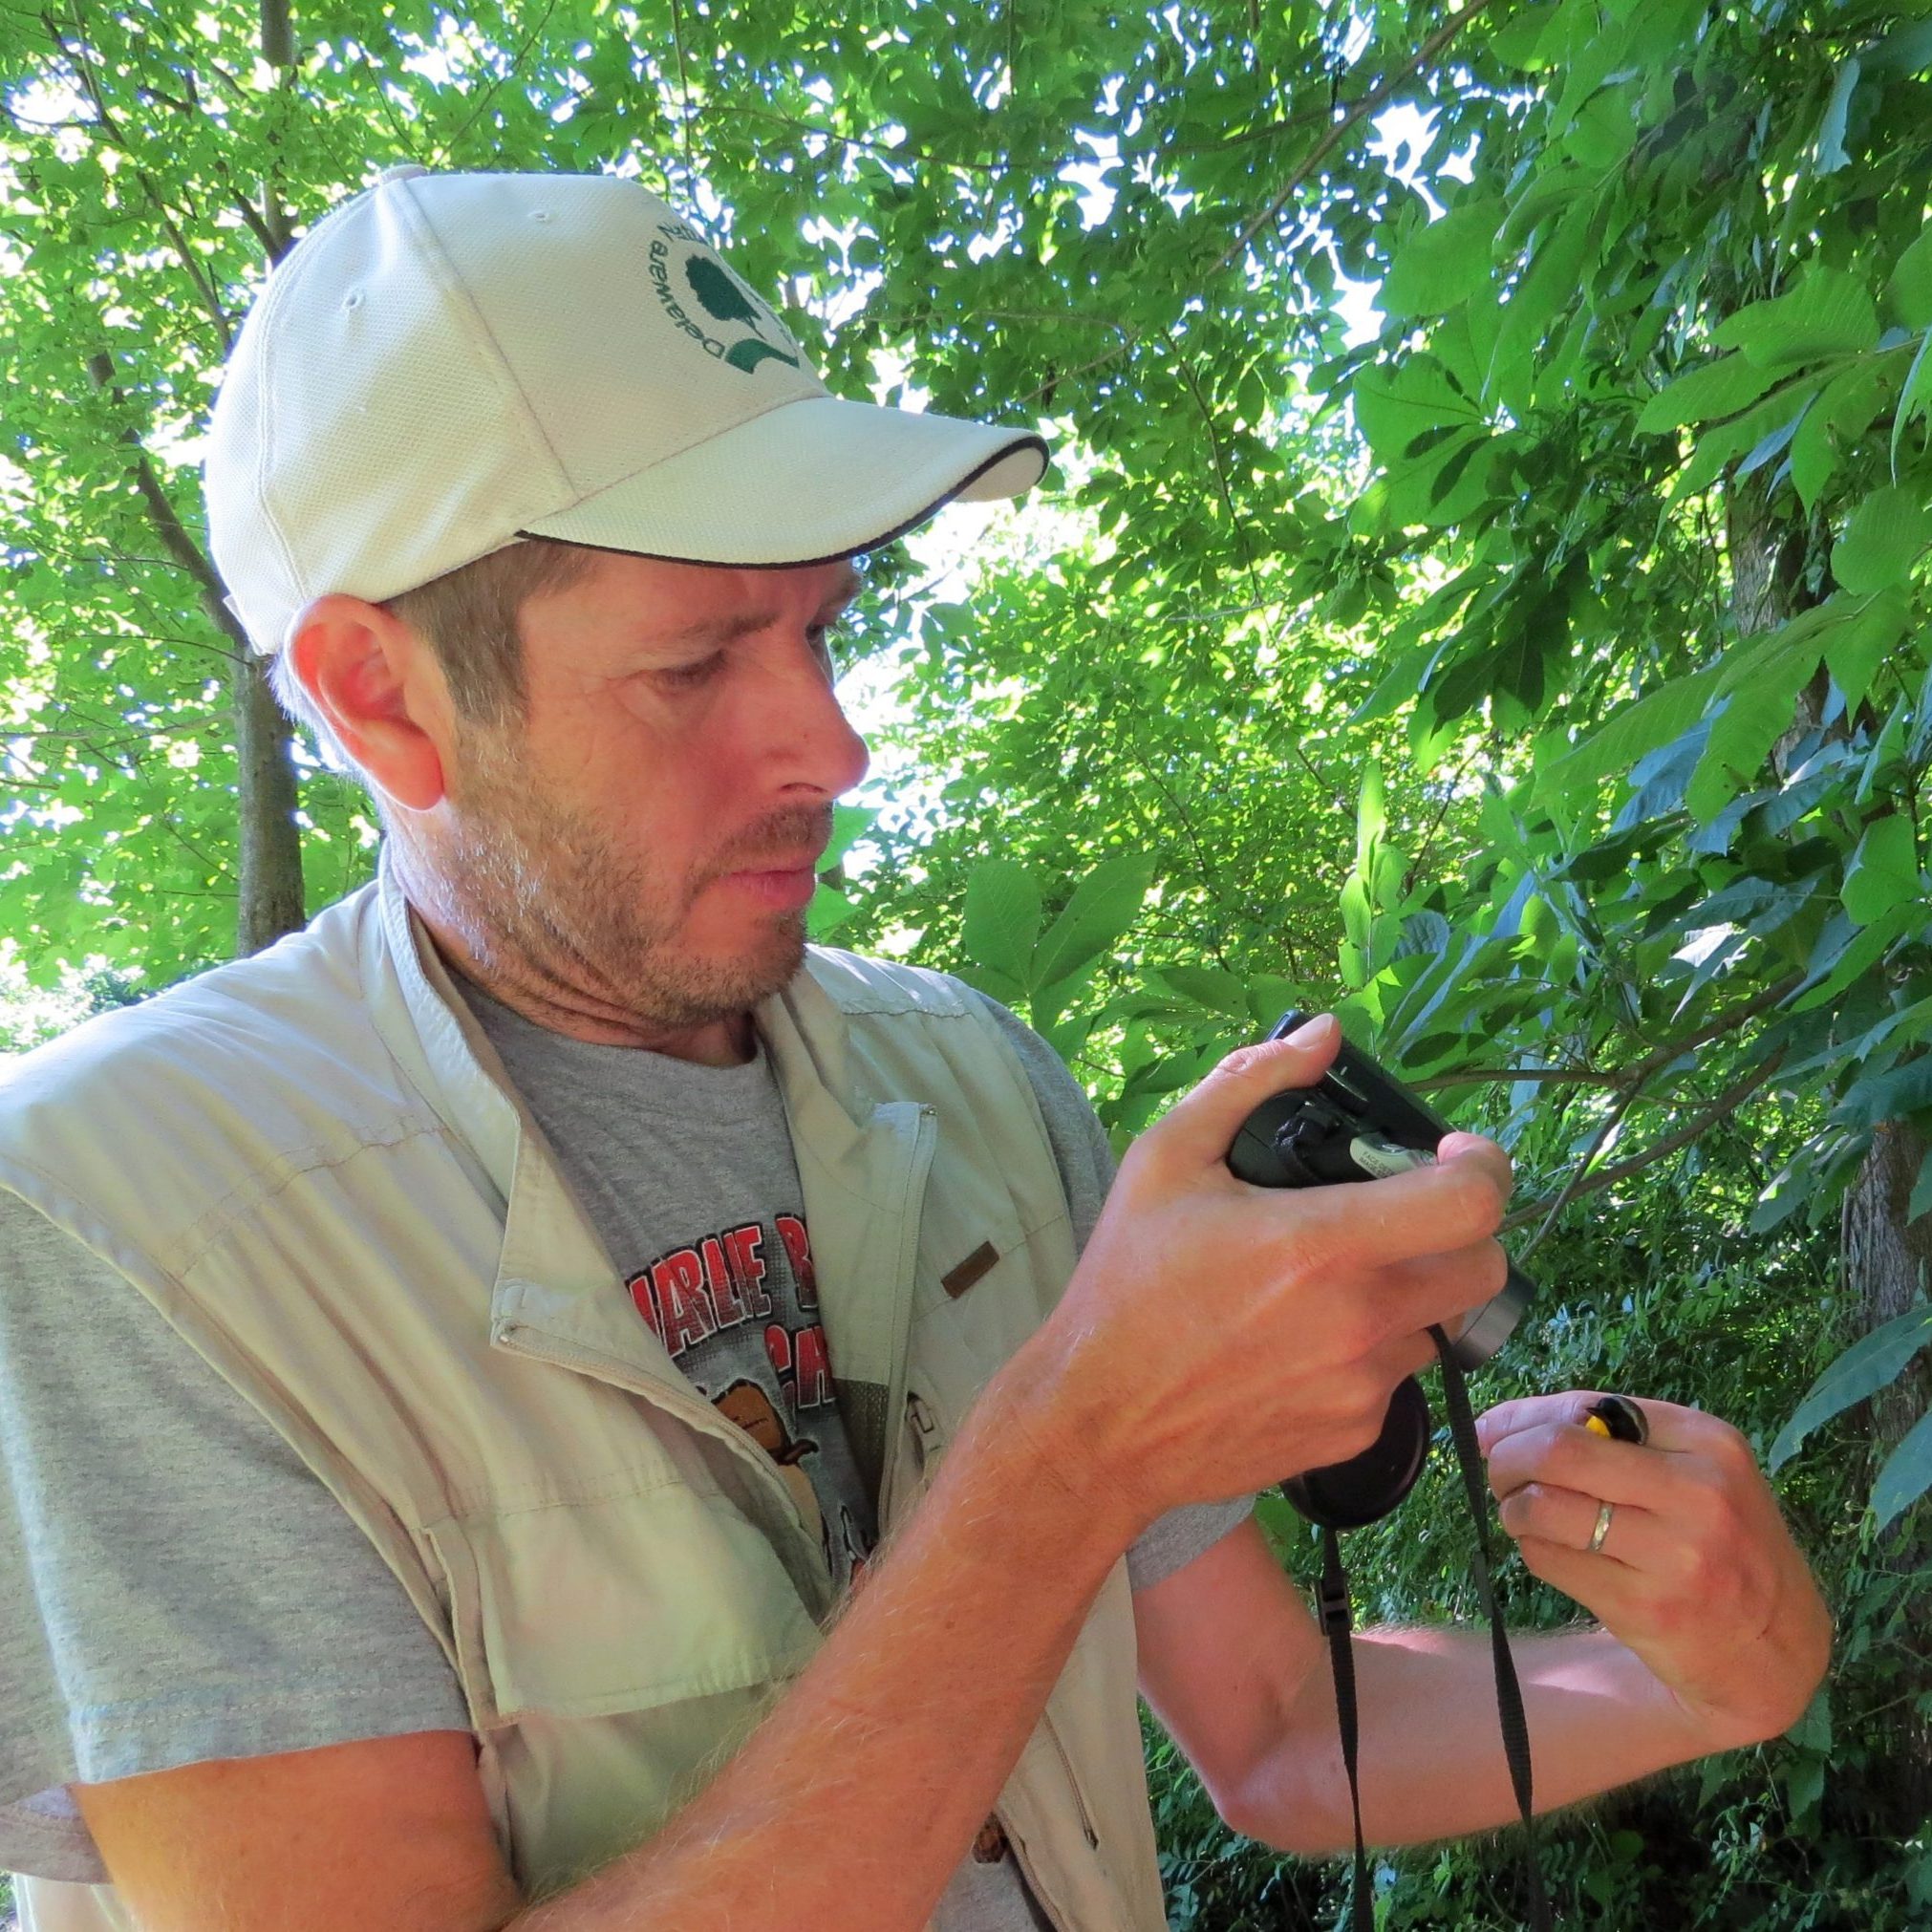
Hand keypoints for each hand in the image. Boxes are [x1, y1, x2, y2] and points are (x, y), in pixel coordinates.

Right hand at [1023, 1016, 1516, 1531]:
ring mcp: (1363, 1387)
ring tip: (1330, 1285)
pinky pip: (1395, 1379)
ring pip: (1439, 1325)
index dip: (1482, 1166)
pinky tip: (1300, 1342)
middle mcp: (1361, 1321)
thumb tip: (1327, 1034)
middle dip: (1460, 1231)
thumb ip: (1250, 1083)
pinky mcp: (1354, 1436)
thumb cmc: (1126, 1285)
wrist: (1097, 1426)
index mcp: (1323, 1245)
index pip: (1471, 1204)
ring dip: (1409, 1295)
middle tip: (1400, 1215)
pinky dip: (1368, 1352)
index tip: (1448, 1154)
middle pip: (1485, 1269)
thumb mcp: (1165, 1161)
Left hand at [1477, 1392, 1832, 1747]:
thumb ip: (1607, 1435)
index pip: (1586, 1408)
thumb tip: (1497, 1424)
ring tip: (1527, 1516)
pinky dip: (1534, 1550)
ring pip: (1543, 1510)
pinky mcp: (1645, 1609)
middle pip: (1557, 1453)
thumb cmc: (1718, 1537)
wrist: (1773, 1641)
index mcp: (1707, 1442)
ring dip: (1514, 1510)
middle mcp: (1698, 1494)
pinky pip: (1550, 1562)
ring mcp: (1674, 1556)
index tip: (1494, 1431)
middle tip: (1501, 1474)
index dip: (1523, 1418)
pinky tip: (1556, 1553)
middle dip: (1507, 1459)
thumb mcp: (1692, 1469)